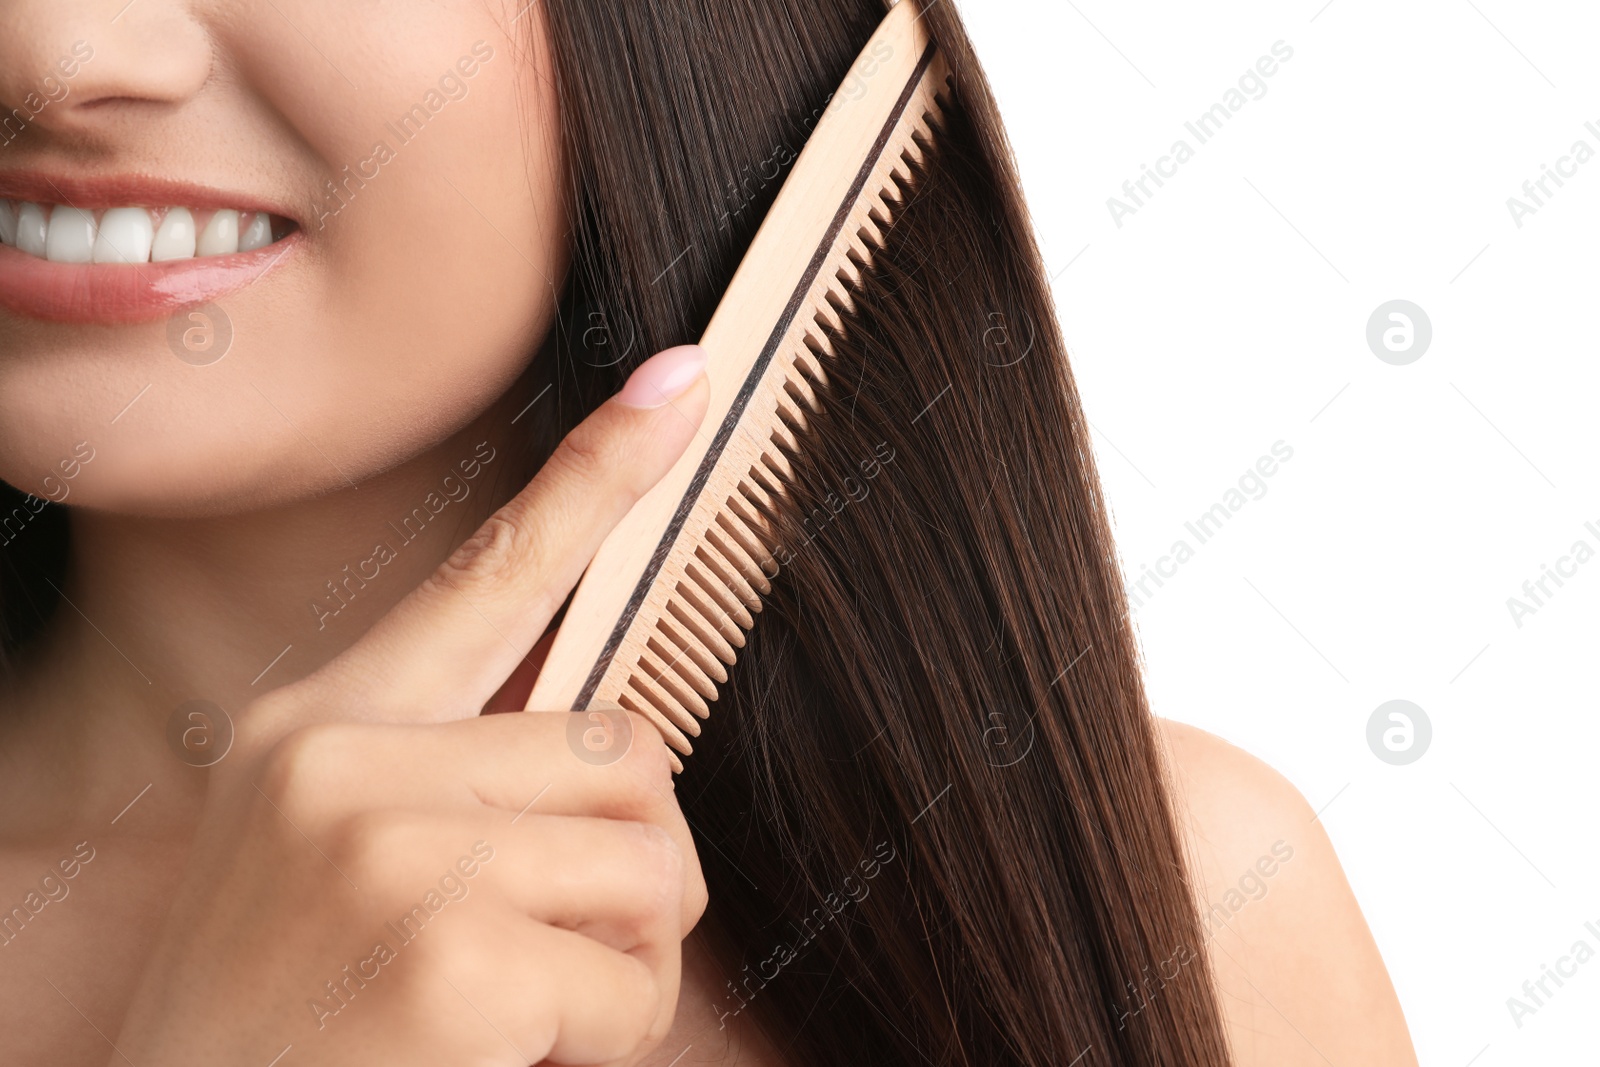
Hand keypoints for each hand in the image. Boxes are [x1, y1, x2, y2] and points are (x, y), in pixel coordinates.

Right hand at [112, 345, 712, 1066]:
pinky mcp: (448, 957)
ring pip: (650, 863)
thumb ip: (458, 781)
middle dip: (628, 863)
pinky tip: (508, 1061)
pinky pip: (636, 983)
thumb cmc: (286, 1020)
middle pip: (626, 751)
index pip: (491, 573)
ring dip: (621, 959)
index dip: (602, 474)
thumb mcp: (336, 863)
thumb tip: (615, 748)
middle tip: (543, 949)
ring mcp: (394, 852)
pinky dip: (606, 1040)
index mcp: (319, 727)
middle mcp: (347, 764)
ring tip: (513, 1015)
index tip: (688, 384)